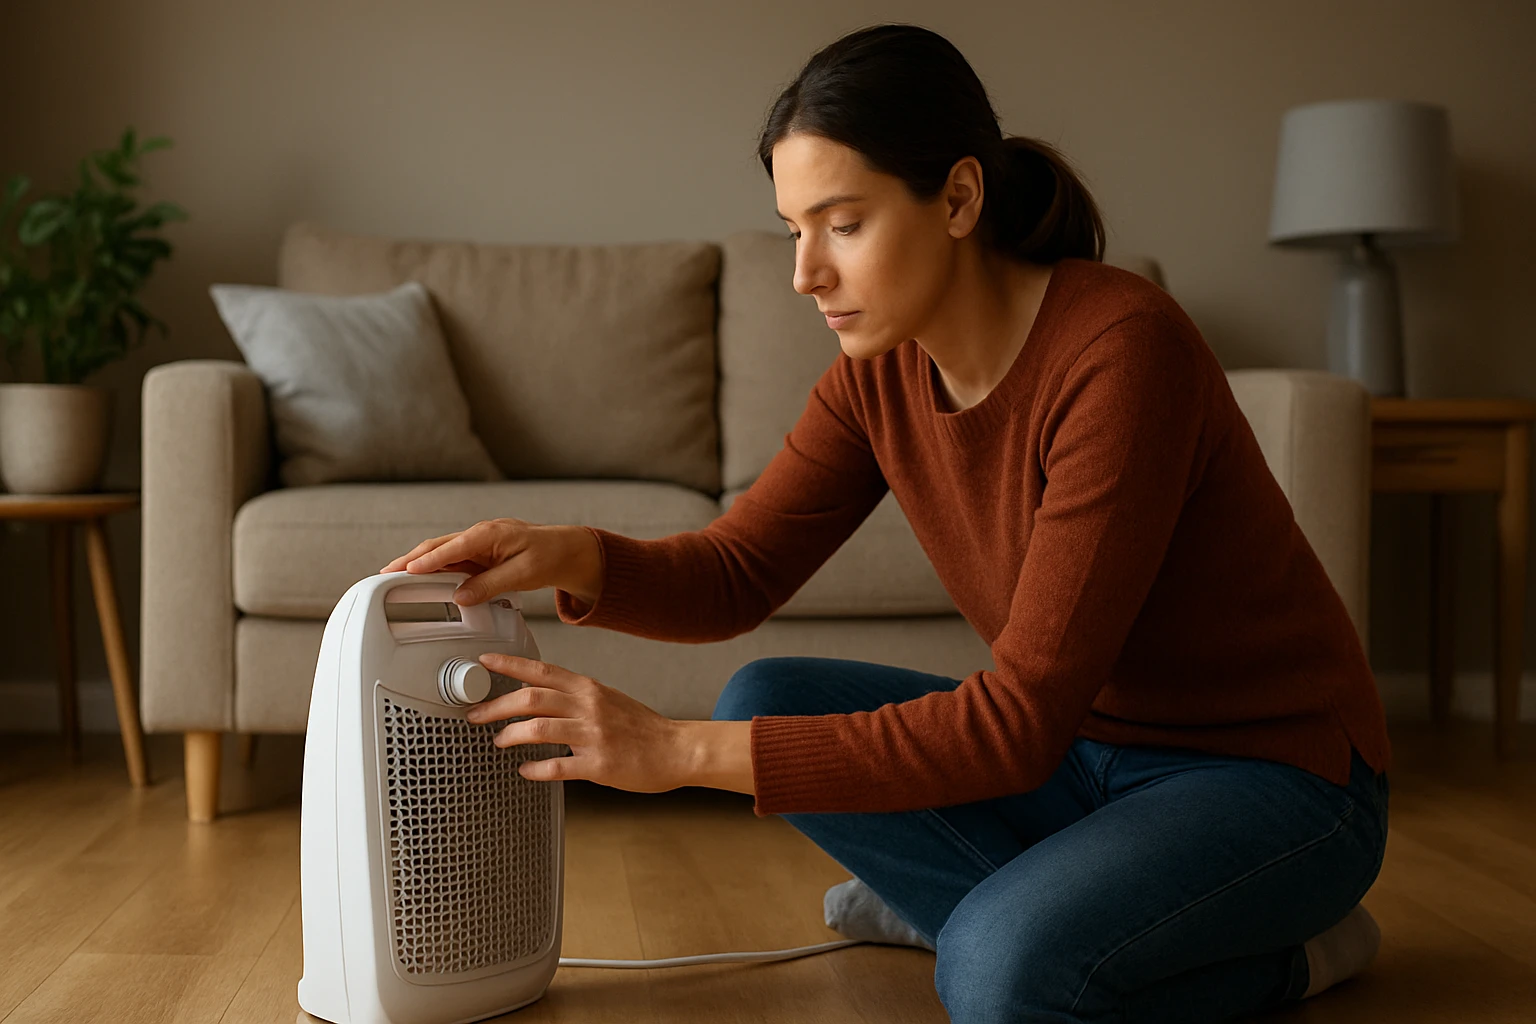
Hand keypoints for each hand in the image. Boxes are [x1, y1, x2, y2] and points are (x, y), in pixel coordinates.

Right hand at [379, 518, 602, 606]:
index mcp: (489, 534)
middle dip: (409, 561)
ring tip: (393, 579)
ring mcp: (480, 545)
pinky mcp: (482, 555)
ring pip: (443, 555)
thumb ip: (491, 584)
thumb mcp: (524, 573)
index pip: (451, 548)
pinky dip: (436, 570)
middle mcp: (480, 536)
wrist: (569, 551)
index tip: (405, 571)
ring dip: (419, 566)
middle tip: (384, 575)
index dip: (427, 561)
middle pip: (437, 548)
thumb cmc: (551, 555)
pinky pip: (454, 562)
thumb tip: (462, 597)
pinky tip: (423, 581)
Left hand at [469, 653, 690, 791]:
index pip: (542, 670)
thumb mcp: (608, 699)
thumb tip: (539, 693)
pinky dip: (535, 769)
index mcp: (589, 688)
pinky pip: (557, 767)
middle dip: (496, 705)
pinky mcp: (599, 765)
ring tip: (498, 740)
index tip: (485, 661)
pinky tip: (525, 770)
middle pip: (531, 698)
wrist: (676, 749)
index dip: (509, 664)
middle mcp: (589, 707)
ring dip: (510, 735)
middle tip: (476, 713)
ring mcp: (594, 736)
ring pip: (539, 729)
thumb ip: (575, 695)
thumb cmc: (642, 727)